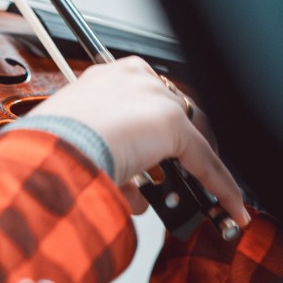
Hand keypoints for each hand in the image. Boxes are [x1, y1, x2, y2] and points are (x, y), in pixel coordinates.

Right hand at [27, 57, 249, 227]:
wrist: (53, 147)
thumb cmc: (52, 144)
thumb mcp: (80, 142)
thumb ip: (109, 153)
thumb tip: (128, 184)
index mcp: (107, 76)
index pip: (146, 100)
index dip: (152, 133)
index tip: (155, 152)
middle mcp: (134, 77)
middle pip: (171, 116)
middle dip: (172, 153)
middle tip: (171, 178)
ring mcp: (154, 97)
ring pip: (189, 137)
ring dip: (189, 170)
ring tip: (188, 197)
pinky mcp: (172, 123)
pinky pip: (206, 160)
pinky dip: (220, 186)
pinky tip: (229, 206)